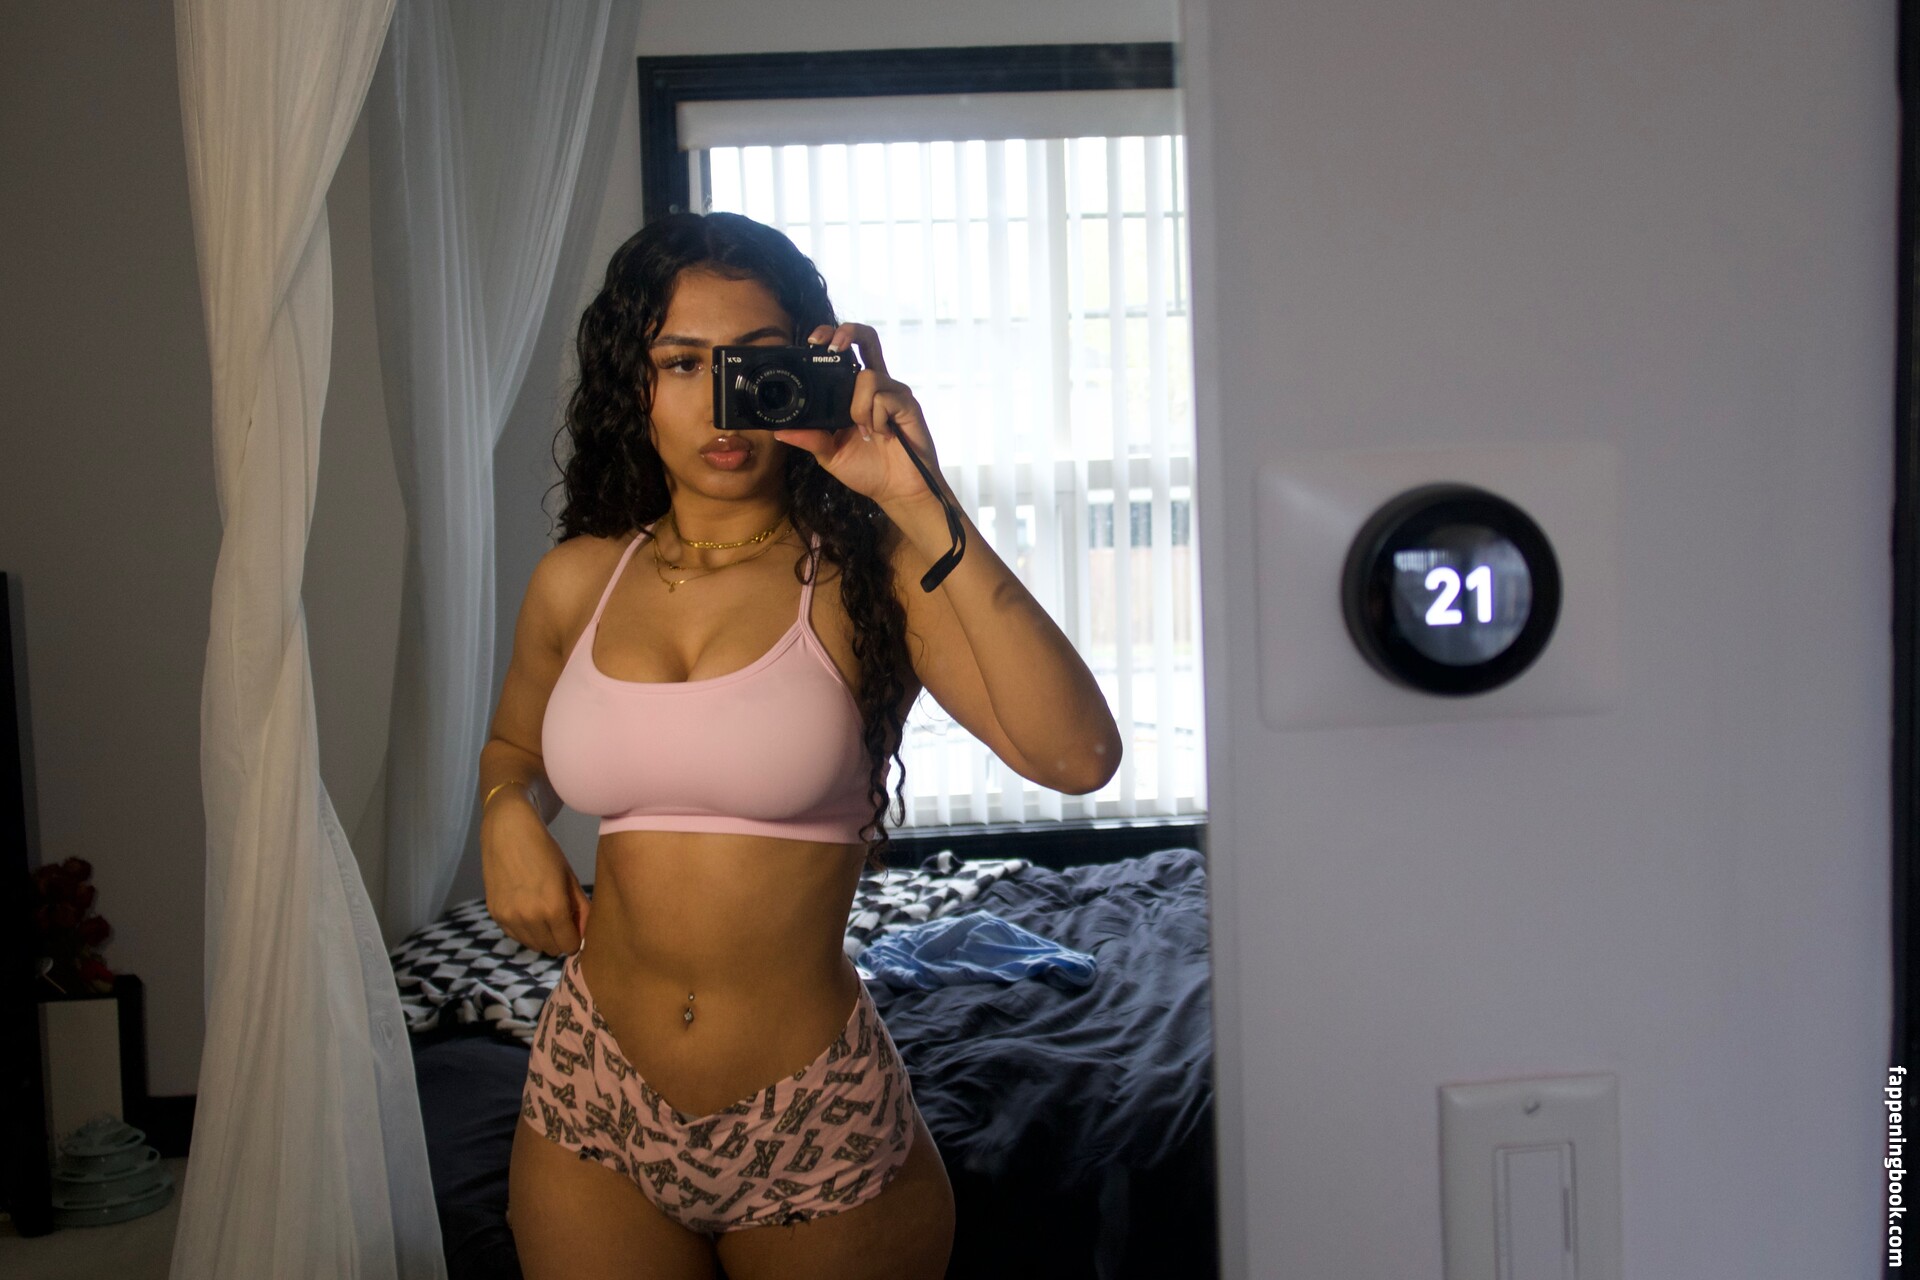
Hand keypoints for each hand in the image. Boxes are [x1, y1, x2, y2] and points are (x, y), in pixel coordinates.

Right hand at [480, 797, 589, 955]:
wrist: (508, 831)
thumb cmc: (544, 850)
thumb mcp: (569, 878)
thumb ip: (581, 909)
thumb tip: (587, 933)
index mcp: (552, 908)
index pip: (569, 945)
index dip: (576, 939)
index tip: (576, 928)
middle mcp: (529, 918)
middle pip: (551, 948)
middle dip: (560, 938)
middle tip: (562, 919)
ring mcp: (509, 917)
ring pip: (533, 945)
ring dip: (543, 936)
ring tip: (545, 913)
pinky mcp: (495, 914)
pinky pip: (515, 935)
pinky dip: (525, 930)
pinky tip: (528, 910)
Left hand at [774, 322, 947, 509]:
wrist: (896, 491)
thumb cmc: (867, 470)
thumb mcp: (829, 454)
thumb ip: (809, 438)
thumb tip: (779, 431)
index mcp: (856, 393)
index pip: (847, 352)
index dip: (832, 337)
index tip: (813, 341)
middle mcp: (876, 386)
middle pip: (867, 338)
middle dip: (848, 332)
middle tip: (833, 345)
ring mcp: (893, 393)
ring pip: (868, 377)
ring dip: (858, 407)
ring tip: (864, 432)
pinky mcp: (908, 405)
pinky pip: (884, 399)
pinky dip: (876, 420)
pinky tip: (882, 435)